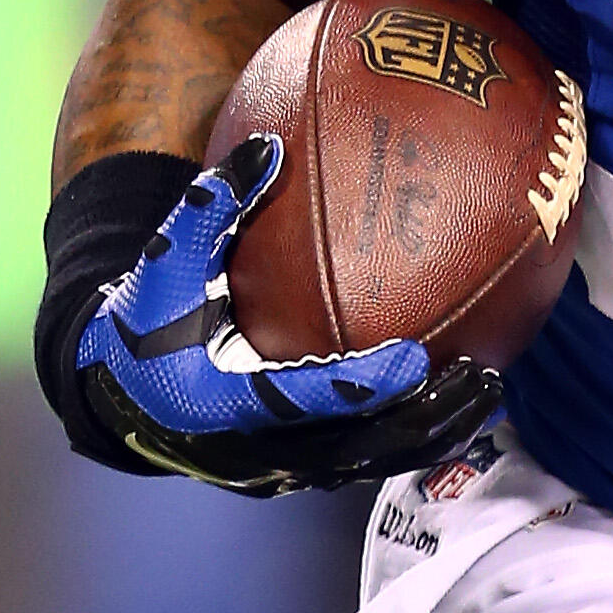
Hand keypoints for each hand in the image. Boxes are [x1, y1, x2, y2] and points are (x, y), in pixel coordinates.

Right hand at [75, 135, 502, 495]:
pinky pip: (368, 454)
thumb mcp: (165, 265)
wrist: (121, 394)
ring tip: (491, 390)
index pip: (304, 400)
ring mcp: (285, 466)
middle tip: (483, 378)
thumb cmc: (146, 322)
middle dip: (426, 418)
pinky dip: (415, 431)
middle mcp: (262, 446)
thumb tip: (268, 146)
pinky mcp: (301, 467)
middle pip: (362, 445)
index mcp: (226, 401)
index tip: (412, 361)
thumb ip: (211, 208)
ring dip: (435, 431)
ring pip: (374, 459)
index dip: (360, 385)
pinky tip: (462, 395)